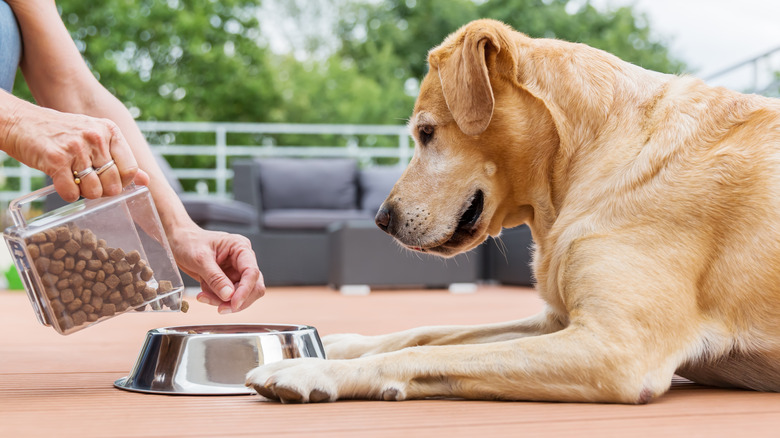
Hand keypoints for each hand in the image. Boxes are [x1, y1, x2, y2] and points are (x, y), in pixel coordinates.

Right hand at [3, 99, 148, 201]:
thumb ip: (120, 159)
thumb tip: (146, 181)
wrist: (21, 122)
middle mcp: (96, 137)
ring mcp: (76, 147)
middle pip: (114, 183)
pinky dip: (68, 195)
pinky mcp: (56, 159)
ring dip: (85, 194)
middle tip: (88, 183)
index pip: (130, 168)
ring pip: (94, 191)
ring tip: (75, 181)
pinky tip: (62, 184)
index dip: (122, 182)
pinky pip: (72, 193)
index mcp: (110, 131)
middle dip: (103, 191)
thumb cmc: (61, 134)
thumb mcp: (95, 138)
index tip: (109, 180)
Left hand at [169, 225, 264, 312]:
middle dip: (236, 299)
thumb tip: (228, 295)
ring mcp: (236, 271)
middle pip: (253, 286)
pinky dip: (216, 299)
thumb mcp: (200, 259)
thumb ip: (215, 278)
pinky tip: (204, 294)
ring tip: (204, 296)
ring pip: (241, 295)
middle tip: (220, 308)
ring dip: (223, 301)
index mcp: (240, 248)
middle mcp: (242, 260)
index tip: (234, 303)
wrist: (178, 242)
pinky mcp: (227, 281)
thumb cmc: (189, 242)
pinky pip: (228, 297)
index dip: (245, 290)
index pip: (252, 272)